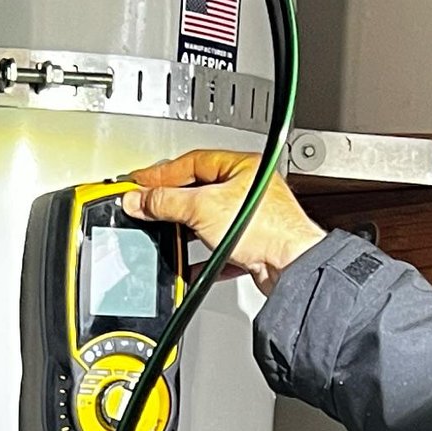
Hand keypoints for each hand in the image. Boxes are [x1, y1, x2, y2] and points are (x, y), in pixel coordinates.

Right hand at [124, 151, 323, 289]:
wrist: (291, 267)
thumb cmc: (267, 230)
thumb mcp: (202, 208)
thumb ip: (166, 202)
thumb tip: (140, 199)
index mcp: (243, 167)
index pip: (192, 162)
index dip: (162, 173)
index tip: (140, 182)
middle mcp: (249, 191)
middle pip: (199, 191)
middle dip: (172, 202)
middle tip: (148, 208)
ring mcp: (251, 219)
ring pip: (208, 221)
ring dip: (186, 230)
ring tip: (167, 235)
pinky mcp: (251, 246)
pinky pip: (218, 248)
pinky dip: (201, 256)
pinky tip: (190, 264)